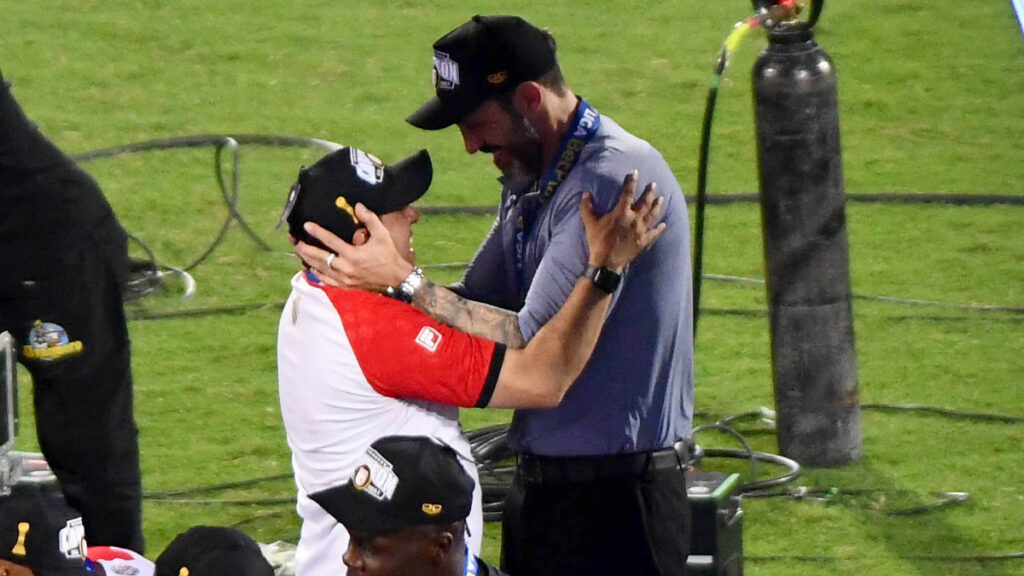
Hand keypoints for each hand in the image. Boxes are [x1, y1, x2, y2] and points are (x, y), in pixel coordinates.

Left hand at [293, 203, 411, 291]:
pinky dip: (316, 274)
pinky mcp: (345, 286)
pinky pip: (326, 281)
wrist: (395, 279)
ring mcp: (344, 279)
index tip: (307, 225)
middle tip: (296, 241)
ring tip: (299, 252)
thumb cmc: (389, 256)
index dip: (317, 232)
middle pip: (320, 258)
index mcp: (353, 254)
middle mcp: (346, 268)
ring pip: (320, 270)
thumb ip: (370, 219)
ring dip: (308, 261)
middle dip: (306, 249)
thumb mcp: (382, 234)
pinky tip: (311, 268)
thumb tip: (358, 206)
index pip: (331, 241)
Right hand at [580, 170, 665, 271]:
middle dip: (650, 192)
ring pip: (652, 215)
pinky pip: (654, 233)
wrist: (607, 262)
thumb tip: (585, 195)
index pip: (628, 193)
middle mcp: (634, 219)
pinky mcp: (643, 241)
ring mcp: (640, 230)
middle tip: (654, 184)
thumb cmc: (598, 242)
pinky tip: (664, 224)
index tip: (635, 172)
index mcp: (621, 213)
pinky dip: (659, 228)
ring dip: (658, 206)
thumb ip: (587, 208)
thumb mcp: (590, 224)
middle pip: (645, 202)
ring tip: (662, 199)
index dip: (632, 181)